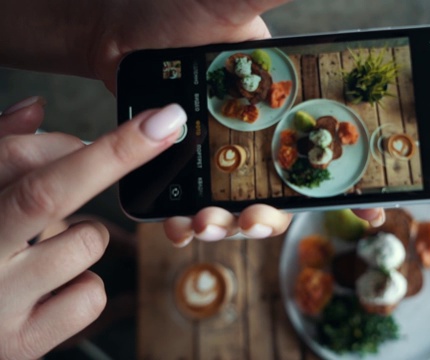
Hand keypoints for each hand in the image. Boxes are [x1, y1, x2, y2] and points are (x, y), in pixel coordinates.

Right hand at [0, 97, 185, 358]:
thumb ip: (0, 153)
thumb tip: (36, 107)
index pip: (16, 155)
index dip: (75, 135)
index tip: (145, 119)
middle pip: (48, 194)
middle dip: (116, 155)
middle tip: (165, 125)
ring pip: (84, 243)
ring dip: (87, 234)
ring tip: (47, 248)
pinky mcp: (23, 342)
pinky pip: (90, 296)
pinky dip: (87, 284)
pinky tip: (54, 289)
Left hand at [83, 0, 384, 245]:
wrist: (116, 30)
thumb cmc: (175, 13)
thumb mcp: (232, 5)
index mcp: (282, 110)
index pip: (327, 155)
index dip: (352, 189)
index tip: (371, 212)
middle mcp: (255, 140)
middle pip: (279, 196)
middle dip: (271, 219)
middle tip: (255, 219)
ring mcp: (218, 158)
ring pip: (235, 210)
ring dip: (226, 227)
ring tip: (206, 222)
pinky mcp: (182, 170)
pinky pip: (189, 208)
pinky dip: (184, 224)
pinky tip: (177, 226)